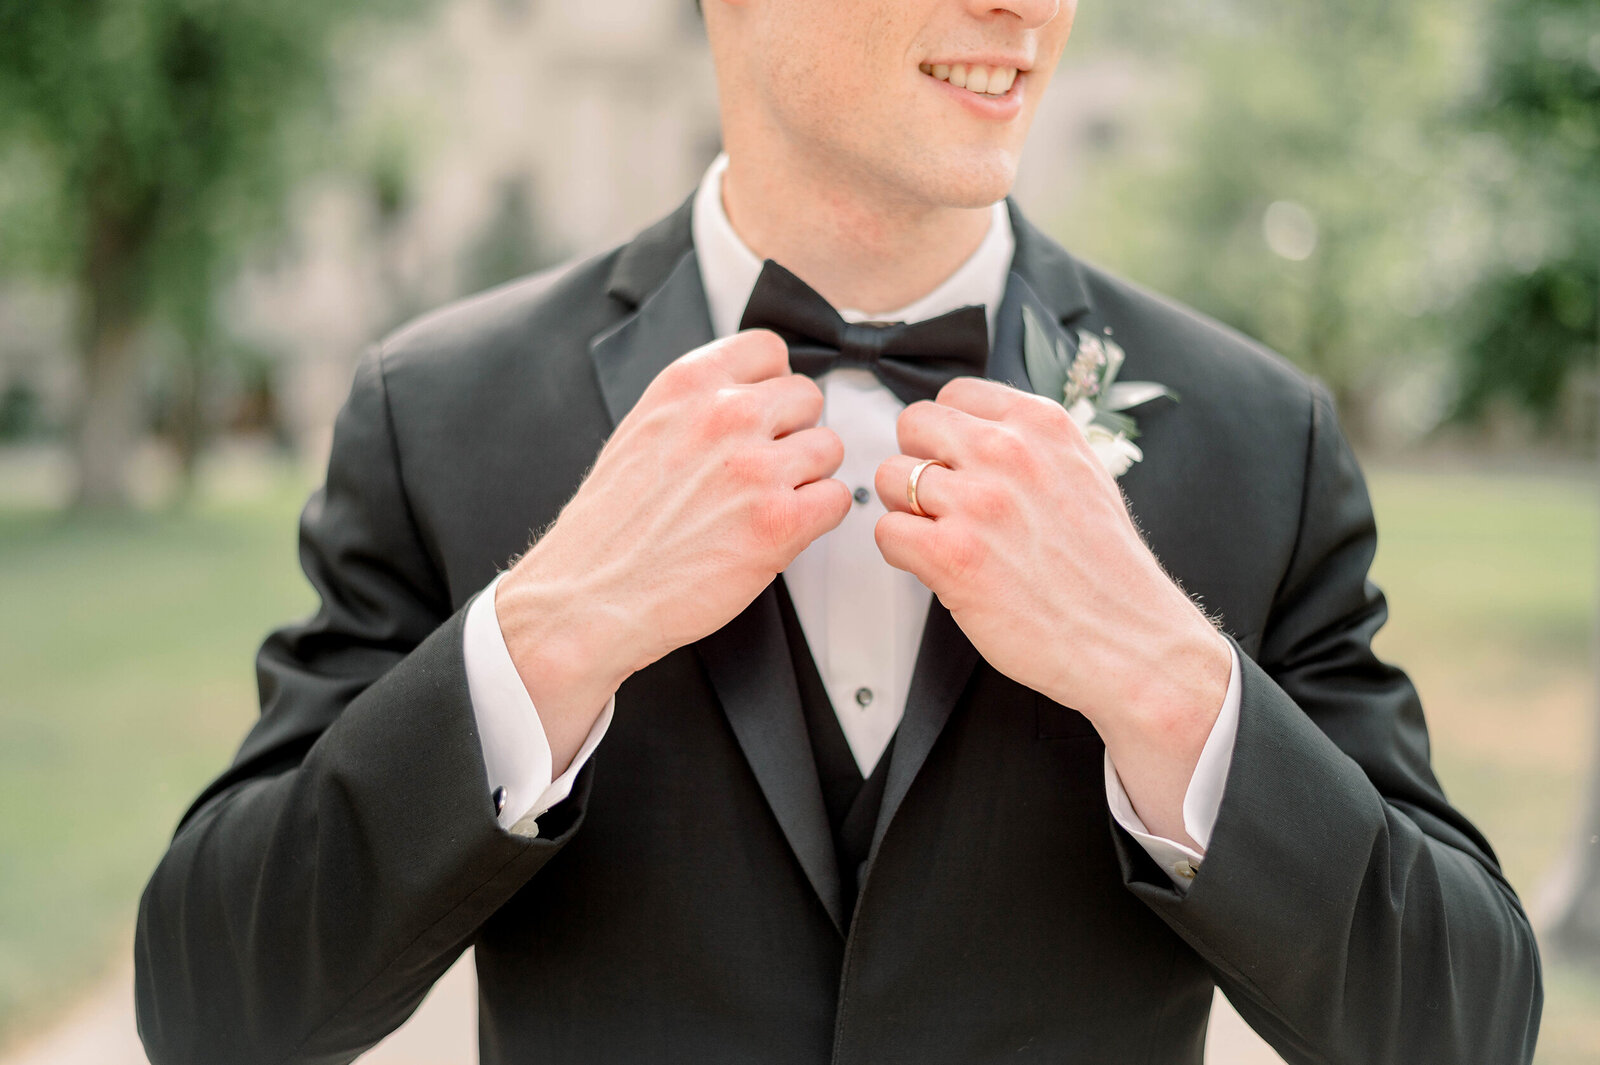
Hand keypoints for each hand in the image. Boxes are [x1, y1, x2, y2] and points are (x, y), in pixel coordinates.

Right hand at [497, 330, 851, 765]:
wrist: (587, 596)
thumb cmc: (609, 528)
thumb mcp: (642, 430)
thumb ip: (698, 404)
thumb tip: (749, 394)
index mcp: (687, 385)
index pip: (769, 349)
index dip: (772, 384)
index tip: (764, 412)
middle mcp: (725, 415)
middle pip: (808, 396)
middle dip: (793, 432)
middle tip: (764, 467)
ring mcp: (755, 467)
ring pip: (828, 448)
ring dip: (808, 476)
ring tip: (766, 502)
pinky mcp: (779, 522)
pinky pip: (837, 499)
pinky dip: (818, 517)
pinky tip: (781, 530)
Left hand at [873, 377, 1229, 838]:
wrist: (1131, 641)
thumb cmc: (1108, 571)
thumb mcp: (1083, 475)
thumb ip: (1030, 446)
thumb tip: (978, 432)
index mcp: (1042, 426)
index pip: (955, 394)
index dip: (947, 433)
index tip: (958, 462)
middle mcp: (1007, 453)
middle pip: (913, 425)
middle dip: (918, 461)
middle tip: (941, 501)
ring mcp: (978, 502)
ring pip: (890, 477)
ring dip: (906, 509)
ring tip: (943, 536)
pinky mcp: (951, 554)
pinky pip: (887, 531)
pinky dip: (902, 552)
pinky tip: (937, 567)